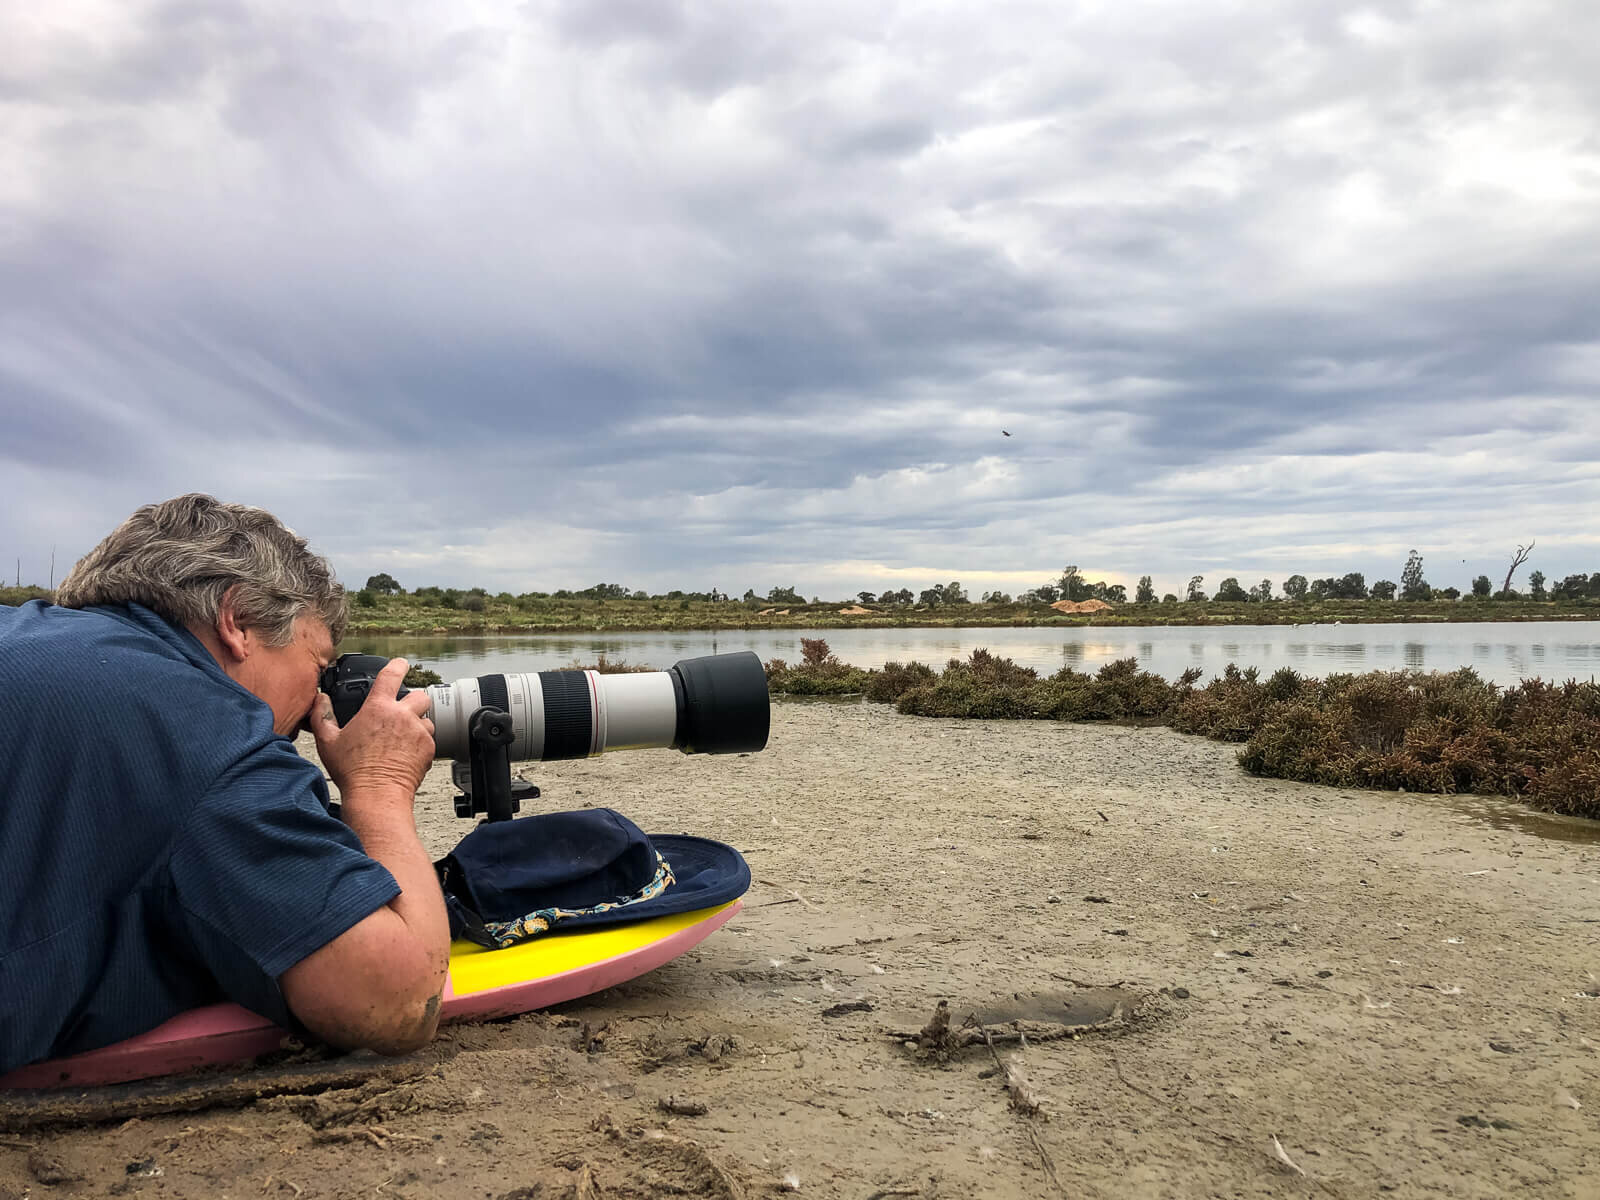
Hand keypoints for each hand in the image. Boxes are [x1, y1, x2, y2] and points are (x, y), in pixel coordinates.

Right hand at [308, 657, 435, 808]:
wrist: (377, 795)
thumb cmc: (353, 772)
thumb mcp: (328, 742)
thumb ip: (322, 716)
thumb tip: (319, 700)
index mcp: (378, 708)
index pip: (391, 676)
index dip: (397, 665)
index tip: (401, 664)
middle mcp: (402, 716)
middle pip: (419, 695)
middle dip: (413, 701)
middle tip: (401, 713)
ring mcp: (418, 732)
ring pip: (427, 718)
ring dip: (418, 724)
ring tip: (402, 739)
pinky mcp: (429, 748)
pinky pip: (430, 739)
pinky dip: (421, 743)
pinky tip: (406, 754)